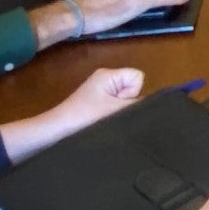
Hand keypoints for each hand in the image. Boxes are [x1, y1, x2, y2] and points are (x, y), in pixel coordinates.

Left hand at [0, 66, 144, 162]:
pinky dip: (110, 119)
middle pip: (133, 90)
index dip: (133, 93)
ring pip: (124, 103)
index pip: (137, 77)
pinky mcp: (94, 108)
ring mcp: (99, 95)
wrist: (53, 134)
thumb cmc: (82, 119)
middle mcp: (104, 81)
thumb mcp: (114, 111)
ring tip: (102, 123)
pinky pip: (114, 110)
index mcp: (107, 75)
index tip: (118, 105)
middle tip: (110, 116)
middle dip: (127, 105)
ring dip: (117, 115)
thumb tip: (155, 107)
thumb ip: (136, 106)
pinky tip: (100, 127)